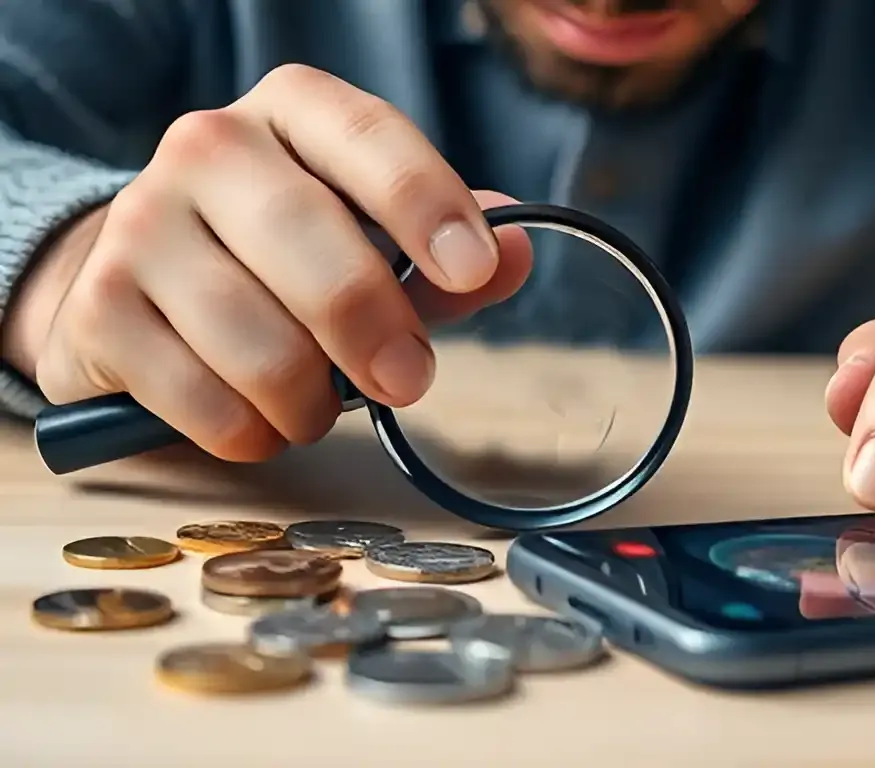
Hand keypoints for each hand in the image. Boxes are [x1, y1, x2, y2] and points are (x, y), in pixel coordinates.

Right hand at [2, 64, 531, 461]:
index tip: (473, 269)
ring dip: (312, 400)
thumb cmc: (282, 252)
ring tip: (319, 399)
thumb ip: (445, 247)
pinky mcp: (99, 309)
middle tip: (410, 380)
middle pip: (311, 247)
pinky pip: (207, 402)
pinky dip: (253, 432)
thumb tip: (518, 252)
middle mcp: (208, 148)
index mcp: (294, 112)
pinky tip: (258, 415)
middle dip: (376, 332)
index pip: (370, 137)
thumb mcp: (370, 231)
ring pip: (260, 344)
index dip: (428, 205)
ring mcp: (141, 224)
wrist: (141, 277)